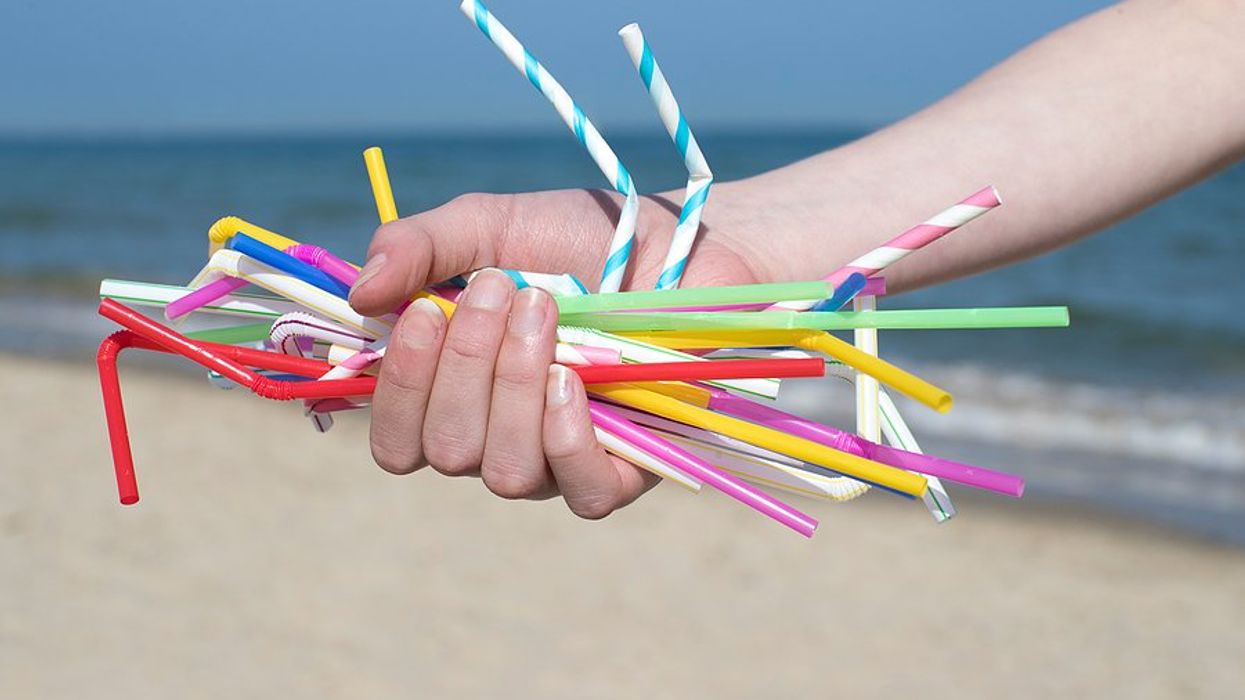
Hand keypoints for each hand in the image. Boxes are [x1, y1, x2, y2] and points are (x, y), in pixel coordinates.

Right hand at [348, 187, 765, 517]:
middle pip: (446, 451)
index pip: (396, 440)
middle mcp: (497, 437)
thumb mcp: (489, 226)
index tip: (424, 312)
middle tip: (502, 290)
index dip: (399, 390)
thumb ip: (418, 248)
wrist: (676, 242)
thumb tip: (359, 294)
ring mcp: (558, 459)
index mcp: (453, 394)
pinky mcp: (623, 469)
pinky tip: (573, 381)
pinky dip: (566, 438)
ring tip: (545, 312)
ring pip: (504, 472)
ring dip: (514, 387)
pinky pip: (579, 493)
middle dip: (465, 365)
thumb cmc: (576, 238)